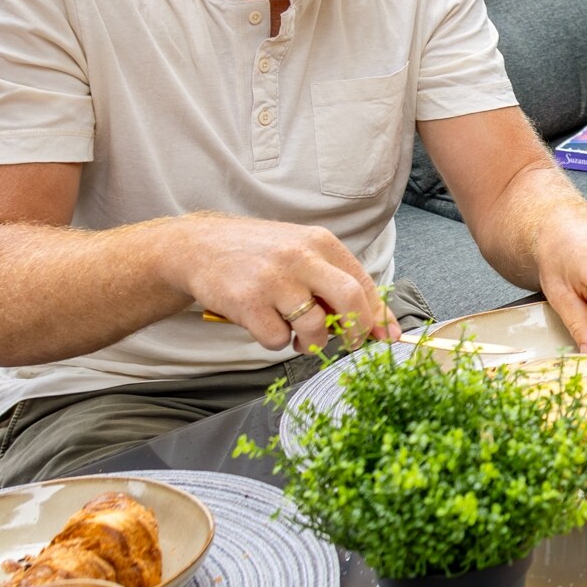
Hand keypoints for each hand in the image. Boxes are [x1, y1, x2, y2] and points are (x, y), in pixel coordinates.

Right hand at [176, 214, 395, 353]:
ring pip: (315, 327)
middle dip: (357, 330)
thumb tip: (369, 319)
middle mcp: (301, 257)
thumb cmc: (258, 255)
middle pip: (350, 299)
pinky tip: (266, 326)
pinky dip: (276, 342)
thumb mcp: (300, 251)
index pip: (364, 282)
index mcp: (321, 243)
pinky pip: (277, 340)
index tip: (387, 337)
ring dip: (311, 342)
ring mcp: (274, 279)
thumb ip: (332, 279)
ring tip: (297, 335)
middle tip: (351, 344)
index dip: (379, 315)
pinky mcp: (248, 302)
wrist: (199, 247)